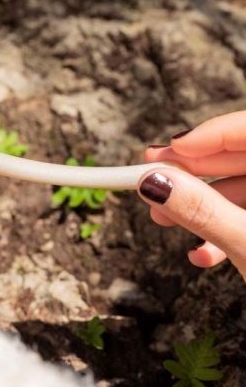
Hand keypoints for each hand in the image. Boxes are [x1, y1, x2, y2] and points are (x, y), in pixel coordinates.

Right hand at [139, 111, 245, 279]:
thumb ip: (202, 211)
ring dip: (199, 204)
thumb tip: (156, 181)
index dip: (208, 134)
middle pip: (239, 156)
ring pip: (240, 187)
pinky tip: (202, 252)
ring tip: (162, 218)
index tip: (169, 147)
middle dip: (192, 170)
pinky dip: (221, 227)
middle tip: (150, 172)